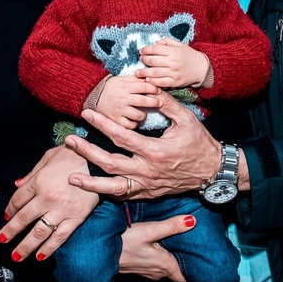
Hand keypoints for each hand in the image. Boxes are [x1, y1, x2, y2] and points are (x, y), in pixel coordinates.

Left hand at [0, 145, 98, 261]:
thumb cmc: (74, 155)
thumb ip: (32, 172)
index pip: (18, 200)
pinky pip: (60, 237)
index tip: (6, 217)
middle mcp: (47, 198)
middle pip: (23, 218)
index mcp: (39, 181)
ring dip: (25, 246)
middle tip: (2, 240)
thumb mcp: (49, 157)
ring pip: (39, 232)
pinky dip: (49, 248)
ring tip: (16, 256)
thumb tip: (17, 184)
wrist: (100, 162)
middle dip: (10, 231)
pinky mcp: (76, 218)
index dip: (9, 210)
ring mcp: (61, 210)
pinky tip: (40, 257)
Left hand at [65, 91, 221, 199]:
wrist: (212, 171)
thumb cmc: (199, 143)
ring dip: (90, 183)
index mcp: (154, 151)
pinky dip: (107, 192)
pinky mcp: (147, 194)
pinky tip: (92, 187)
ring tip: (71, 177)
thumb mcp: (186, 119)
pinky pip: (123, 196)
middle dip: (87, 151)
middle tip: (70, 141)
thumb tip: (149, 85)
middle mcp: (147, 171)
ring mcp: (146, 186)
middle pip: (109, 163)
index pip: (121, 136)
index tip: (87, 114)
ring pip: (113, 187)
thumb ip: (166, 103)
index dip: (102, 124)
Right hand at [95, 75, 160, 129]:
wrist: (93, 94)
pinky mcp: (116, 119)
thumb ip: (137, 80)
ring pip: (139, 115)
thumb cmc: (112, 86)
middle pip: (144, 101)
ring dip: (144, 115)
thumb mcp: (123, 79)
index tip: (159, 91)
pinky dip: (134, 124)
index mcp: (126, 87)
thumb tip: (151, 79)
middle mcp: (124, 98)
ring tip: (143, 113)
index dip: (154, 88)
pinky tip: (134, 120)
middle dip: (155, 102)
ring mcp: (120, 110)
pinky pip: (129, 125)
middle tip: (160, 103)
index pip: (145, 86)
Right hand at [119, 214, 194, 281]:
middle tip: (191, 248)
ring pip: (164, 268)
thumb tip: (193, 221)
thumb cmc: (124, 242)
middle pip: (175, 271)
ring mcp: (147, 272)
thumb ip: (171, 226)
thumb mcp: (150, 230)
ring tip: (176, 245)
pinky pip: (154, 265)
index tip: (201, 264)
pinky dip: (159, 258)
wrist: (100, 251)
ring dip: (170, 259)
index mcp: (165, 265)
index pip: (184, 278)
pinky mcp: (138, 268)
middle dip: (183, 262)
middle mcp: (157, 272)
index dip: (194, 273)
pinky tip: (157, 246)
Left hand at [137, 38, 209, 88]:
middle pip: (153, 60)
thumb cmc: (188, 55)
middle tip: (140, 60)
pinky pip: (161, 82)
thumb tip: (154, 43)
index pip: (155, 49)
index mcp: (174, 51)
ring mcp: (174, 73)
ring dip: (144, 72)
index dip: (146, 49)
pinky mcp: (175, 82)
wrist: (201, 68)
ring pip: (154, 72)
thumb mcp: (179, 45)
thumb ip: (166, 41)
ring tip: (137, 72)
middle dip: (143, 60)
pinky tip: (147, 80)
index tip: (141, 51)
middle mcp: (173, 61)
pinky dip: (152, 81)